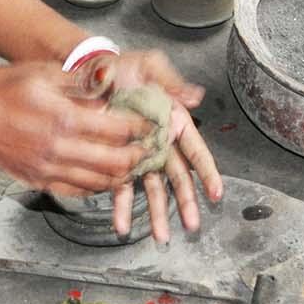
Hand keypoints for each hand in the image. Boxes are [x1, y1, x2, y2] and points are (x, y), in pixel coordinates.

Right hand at [0, 63, 153, 197]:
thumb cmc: (6, 90)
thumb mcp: (45, 73)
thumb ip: (82, 82)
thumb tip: (115, 84)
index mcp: (65, 119)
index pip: (118, 130)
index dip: (141, 128)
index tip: (152, 124)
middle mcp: (60, 150)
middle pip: (115, 162)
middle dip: (138, 156)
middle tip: (148, 148)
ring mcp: (49, 170)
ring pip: (100, 182)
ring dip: (121, 175)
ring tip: (132, 164)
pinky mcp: (40, 182)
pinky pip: (78, 192)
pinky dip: (97, 186)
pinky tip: (105, 176)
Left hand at [102, 51, 224, 242]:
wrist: (87, 74)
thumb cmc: (122, 68)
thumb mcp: (149, 67)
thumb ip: (172, 82)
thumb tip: (195, 96)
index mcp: (175, 122)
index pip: (197, 153)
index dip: (207, 173)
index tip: (216, 193)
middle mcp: (161, 143)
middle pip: (178, 178)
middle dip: (186, 203)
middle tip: (192, 224)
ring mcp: (140, 156)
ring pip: (153, 190)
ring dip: (158, 214)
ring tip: (161, 236)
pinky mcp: (117, 163)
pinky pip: (121, 188)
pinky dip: (122, 208)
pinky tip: (122, 225)